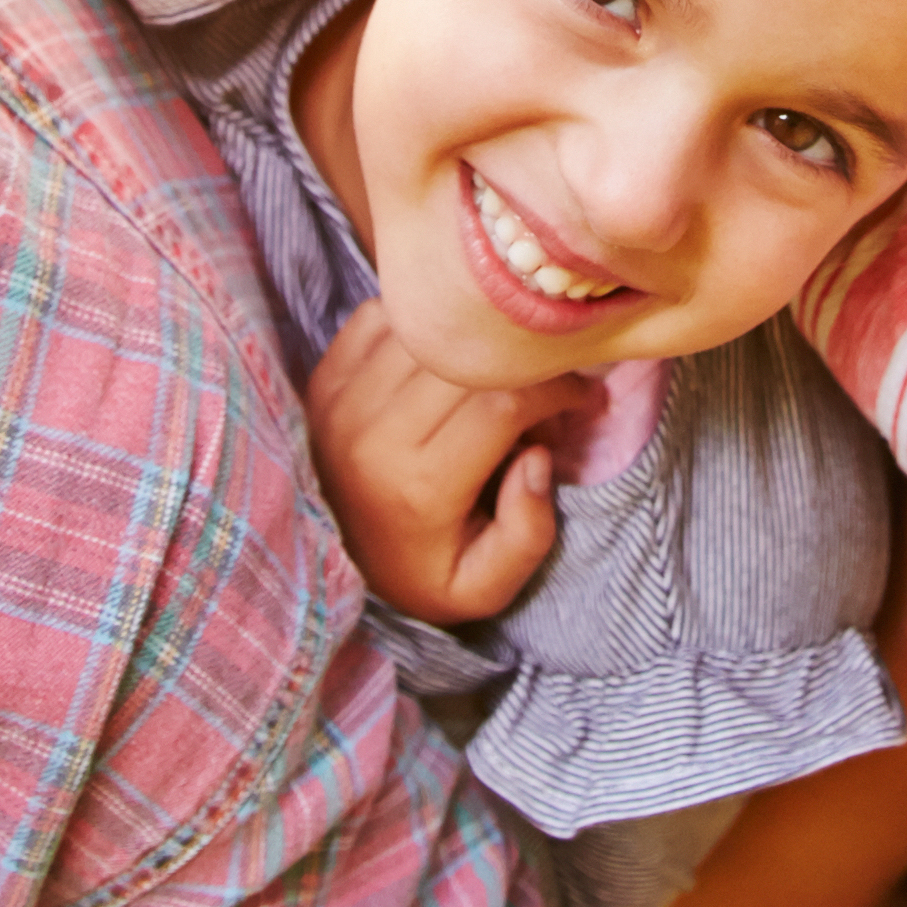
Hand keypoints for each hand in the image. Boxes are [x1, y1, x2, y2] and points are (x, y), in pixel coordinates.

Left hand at [305, 298, 580, 623]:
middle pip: (469, 362)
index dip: (557, 389)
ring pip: (428, 333)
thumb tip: (538, 457)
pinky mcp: (322, 379)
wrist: (330, 565)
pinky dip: (422, 327)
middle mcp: (374, 434)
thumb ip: (526, 535)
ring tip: (498, 368)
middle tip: (551, 378)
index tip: (584, 394)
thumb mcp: (484, 588)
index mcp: (420, 486)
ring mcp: (341, 400)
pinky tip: (445, 356)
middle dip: (524, 362)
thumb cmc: (420, 571)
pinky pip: (382, 319)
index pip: (505, 404)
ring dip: (474, 343)